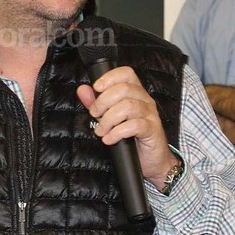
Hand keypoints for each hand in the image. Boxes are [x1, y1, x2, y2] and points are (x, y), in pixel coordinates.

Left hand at [76, 66, 178, 189]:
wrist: (151, 160)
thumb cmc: (130, 137)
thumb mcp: (109, 118)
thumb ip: (95, 102)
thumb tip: (82, 90)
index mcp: (135, 93)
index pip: (126, 73)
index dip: (110, 77)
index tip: (96, 88)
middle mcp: (145, 100)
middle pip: (124, 89)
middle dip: (103, 101)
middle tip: (94, 115)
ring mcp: (150, 114)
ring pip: (128, 106)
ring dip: (109, 119)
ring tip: (100, 131)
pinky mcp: (152, 130)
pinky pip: (135, 125)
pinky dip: (117, 132)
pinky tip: (109, 139)